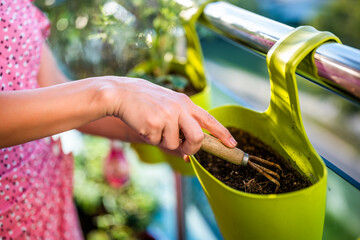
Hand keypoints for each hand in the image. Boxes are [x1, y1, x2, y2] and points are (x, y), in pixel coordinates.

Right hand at [100, 77, 236, 154]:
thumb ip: (180, 128)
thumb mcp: (167, 108)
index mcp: (185, 103)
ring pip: (174, 145)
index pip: (209, 119)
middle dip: (191, 149)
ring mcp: (168, 116)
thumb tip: (186, 156)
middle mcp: (180, 108)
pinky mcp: (154, 124)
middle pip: (198, 138)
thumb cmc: (145, 103)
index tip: (232, 143)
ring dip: (163, 142)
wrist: (121, 93)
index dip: (222, 133)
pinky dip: (150, 138)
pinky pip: (156, 142)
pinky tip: (143, 124)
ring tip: (153, 125)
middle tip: (182, 150)